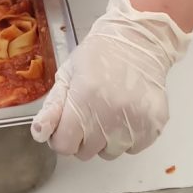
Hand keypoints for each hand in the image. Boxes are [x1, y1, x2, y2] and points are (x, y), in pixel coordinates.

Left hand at [30, 0, 190, 159]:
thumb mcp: (68, 74)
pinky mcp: (153, 126)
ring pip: (110, 153)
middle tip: (92, 108)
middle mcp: (109, 116)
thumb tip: (38, 134)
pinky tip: (129, 110)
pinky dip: (129, 135)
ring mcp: (134, 123)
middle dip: (84, 135)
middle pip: (86, 152)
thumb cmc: (100, 54)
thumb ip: (52, 107)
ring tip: (112, 107)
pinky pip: (133, 148)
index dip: (62, 135)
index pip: (63, 146)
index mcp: (84, 99)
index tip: (68, 122)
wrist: (139, 40)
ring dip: (107, 137)